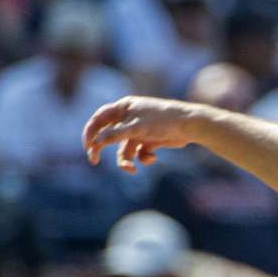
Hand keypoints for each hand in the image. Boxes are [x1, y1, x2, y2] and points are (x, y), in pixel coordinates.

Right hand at [81, 96, 199, 172]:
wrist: (190, 126)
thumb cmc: (162, 120)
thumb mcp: (135, 128)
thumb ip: (114, 134)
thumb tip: (95, 142)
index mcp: (124, 107)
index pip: (99, 118)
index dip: (90, 131)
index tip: (87, 146)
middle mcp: (129, 118)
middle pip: (108, 135)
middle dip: (102, 148)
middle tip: (93, 161)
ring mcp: (139, 130)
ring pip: (124, 149)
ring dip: (125, 161)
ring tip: (131, 169)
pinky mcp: (150, 141)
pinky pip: (139, 154)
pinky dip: (143, 158)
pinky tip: (153, 158)